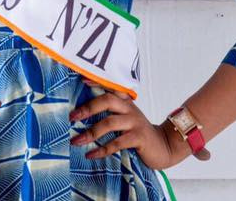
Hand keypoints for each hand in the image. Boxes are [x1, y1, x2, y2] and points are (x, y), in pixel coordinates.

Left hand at [68, 79, 187, 169]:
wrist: (163, 146)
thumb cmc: (138, 133)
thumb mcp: (127, 118)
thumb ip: (112, 113)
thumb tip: (82, 114)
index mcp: (126, 102)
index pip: (111, 87)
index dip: (97, 82)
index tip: (82, 80)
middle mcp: (130, 109)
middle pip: (108, 100)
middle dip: (88, 108)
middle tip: (72, 117)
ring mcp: (135, 122)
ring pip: (110, 122)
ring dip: (91, 132)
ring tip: (76, 141)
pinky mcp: (138, 138)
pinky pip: (117, 143)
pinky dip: (102, 150)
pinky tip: (91, 154)